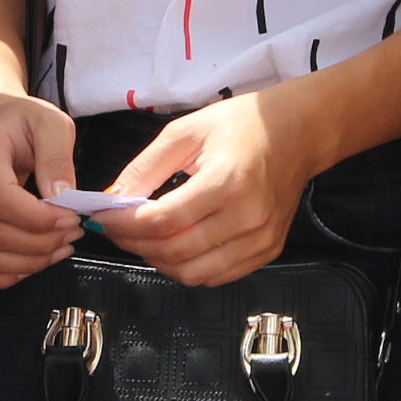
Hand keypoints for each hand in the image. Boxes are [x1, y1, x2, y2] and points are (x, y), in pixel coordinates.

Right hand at [0, 89, 79, 287]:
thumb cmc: (21, 120)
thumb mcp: (50, 124)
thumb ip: (58, 157)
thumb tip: (61, 198)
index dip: (38, 220)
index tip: (71, 218)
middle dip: (40, 244)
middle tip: (72, 234)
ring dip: (26, 264)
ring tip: (58, 249)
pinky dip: (2, 276)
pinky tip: (31, 264)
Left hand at [101, 92, 319, 287]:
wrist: (299, 132)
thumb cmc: (243, 124)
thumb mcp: (186, 131)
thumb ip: (146, 167)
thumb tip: (112, 199)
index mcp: (227, 181)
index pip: (162, 221)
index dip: (124, 224)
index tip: (102, 217)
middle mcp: (248, 217)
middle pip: (175, 252)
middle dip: (134, 244)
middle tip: (116, 229)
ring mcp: (261, 239)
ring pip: (193, 273)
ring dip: (158, 261)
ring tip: (142, 239)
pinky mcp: (267, 250)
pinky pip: (216, 275)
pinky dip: (187, 268)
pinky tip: (174, 246)